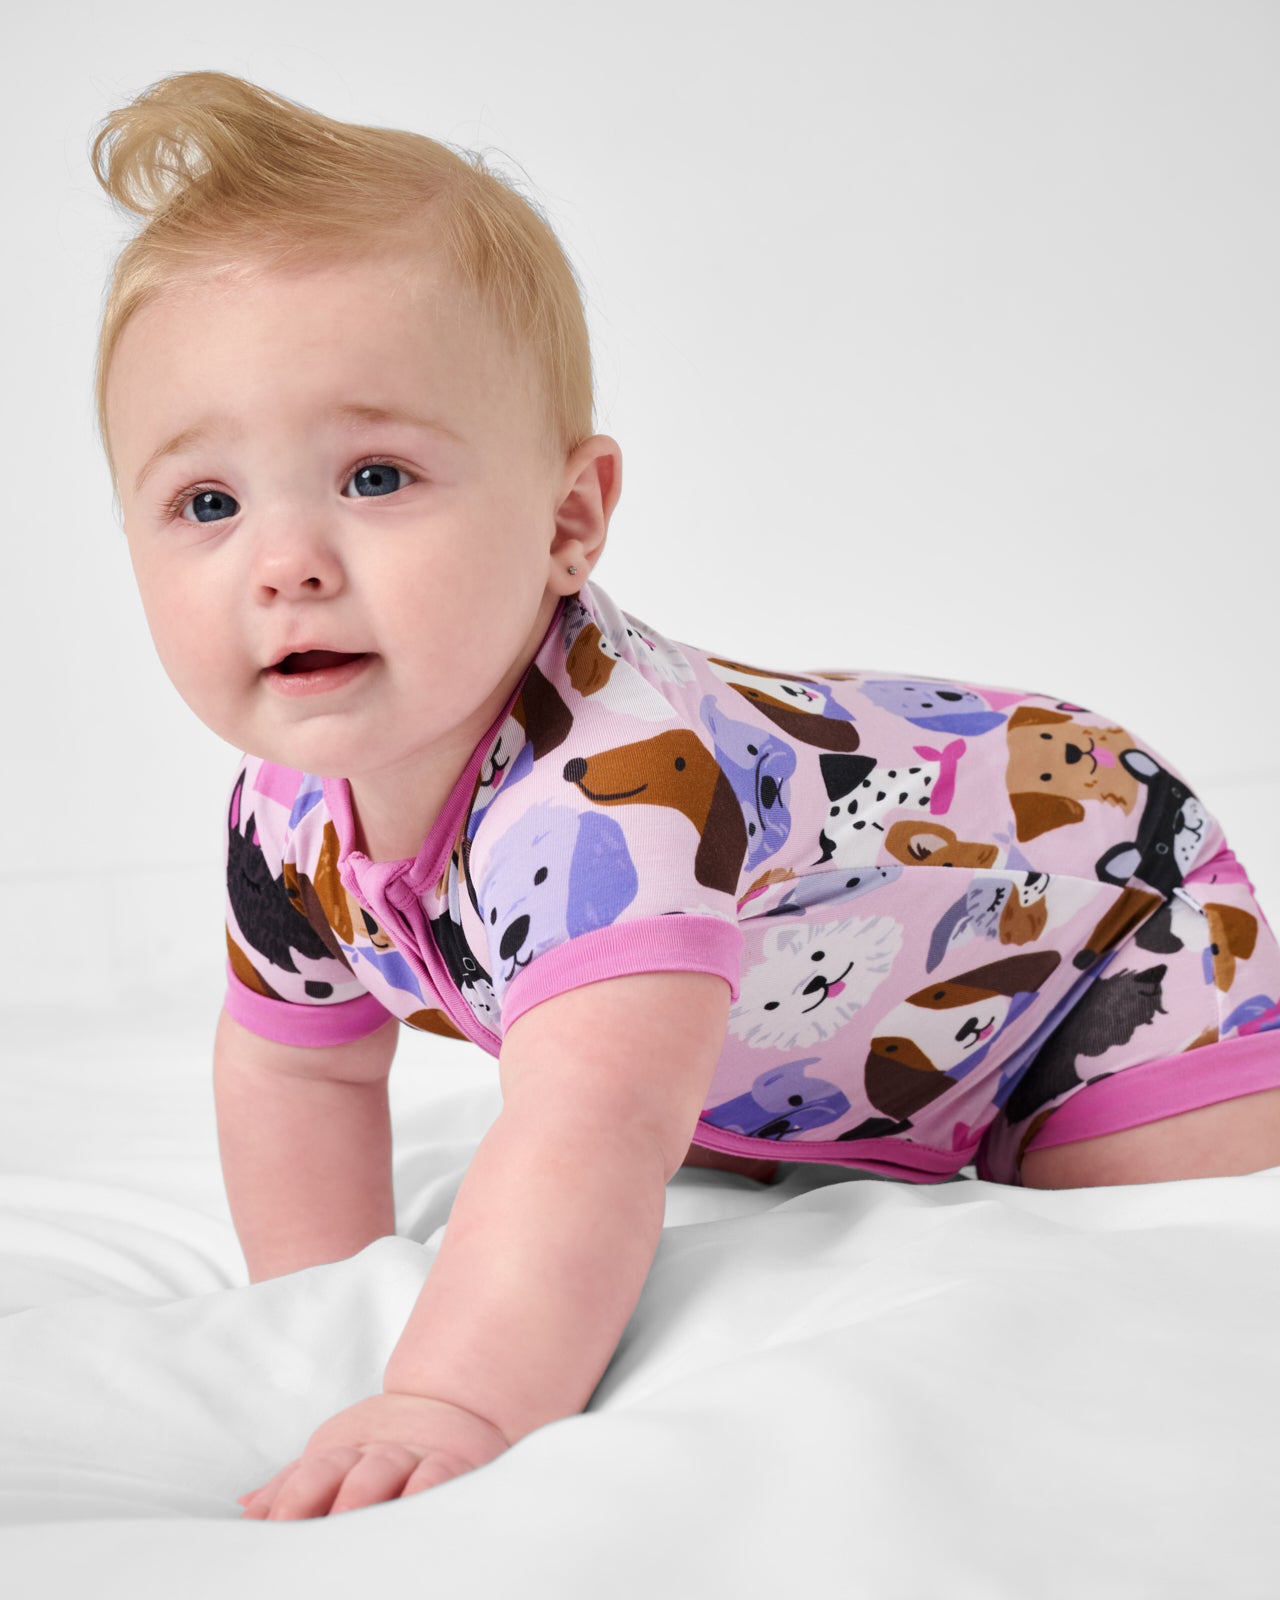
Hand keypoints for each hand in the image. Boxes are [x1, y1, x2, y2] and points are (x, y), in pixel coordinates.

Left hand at [237, 1391, 510, 1519]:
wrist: (450, 1400)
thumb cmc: (382, 1442)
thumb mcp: (334, 1454)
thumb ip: (292, 1485)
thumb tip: (245, 1509)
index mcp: (341, 1452)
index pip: (310, 1475)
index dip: (289, 1501)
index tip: (271, 1531)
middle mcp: (374, 1452)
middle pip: (343, 1471)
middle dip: (322, 1500)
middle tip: (304, 1537)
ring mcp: (412, 1455)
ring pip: (387, 1470)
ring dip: (366, 1496)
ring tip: (348, 1524)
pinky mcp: (453, 1462)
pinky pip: (438, 1476)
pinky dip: (424, 1493)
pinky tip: (411, 1513)